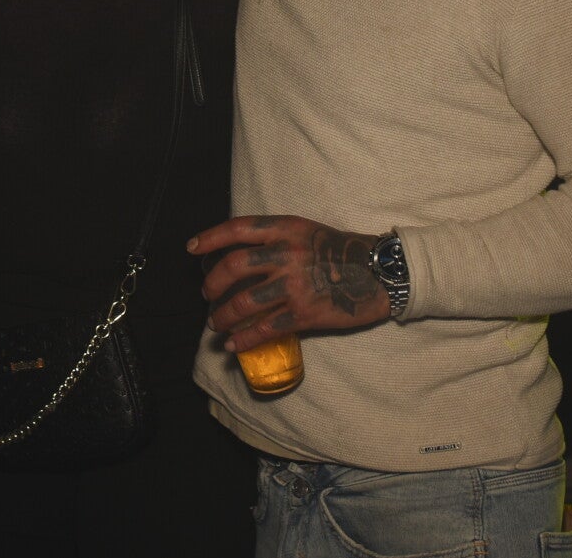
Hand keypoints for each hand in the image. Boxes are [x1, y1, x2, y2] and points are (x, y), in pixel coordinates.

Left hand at [187, 215, 389, 352]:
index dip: (210, 237)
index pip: (238, 228)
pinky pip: (264, 328)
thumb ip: (278, 239)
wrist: (379, 273)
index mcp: (286, 228)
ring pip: (244, 302)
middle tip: (206, 294)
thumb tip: (243, 257)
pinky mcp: (304, 313)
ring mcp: (294, 284)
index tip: (191, 249)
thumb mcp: (308, 231)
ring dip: (222, 316)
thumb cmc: (343, 251)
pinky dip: (243, 339)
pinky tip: (233, 345)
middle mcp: (286, 253)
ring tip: (215, 324)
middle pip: (233, 266)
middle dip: (212, 283)